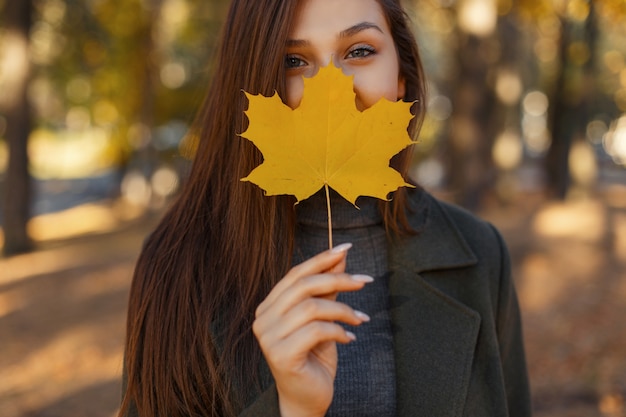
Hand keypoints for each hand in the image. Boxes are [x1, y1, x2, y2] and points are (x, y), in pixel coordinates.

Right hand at [252, 243, 371, 416]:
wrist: (307, 398)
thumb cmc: (314, 357)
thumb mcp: (323, 317)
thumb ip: (328, 289)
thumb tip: (340, 257)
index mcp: (269, 307)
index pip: (295, 275)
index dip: (321, 259)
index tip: (346, 249)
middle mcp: (263, 319)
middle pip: (303, 286)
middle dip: (338, 280)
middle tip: (365, 281)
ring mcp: (268, 337)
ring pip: (312, 307)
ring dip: (343, 310)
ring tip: (360, 320)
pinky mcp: (281, 354)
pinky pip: (316, 330)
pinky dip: (338, 331)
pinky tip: (349, 338)